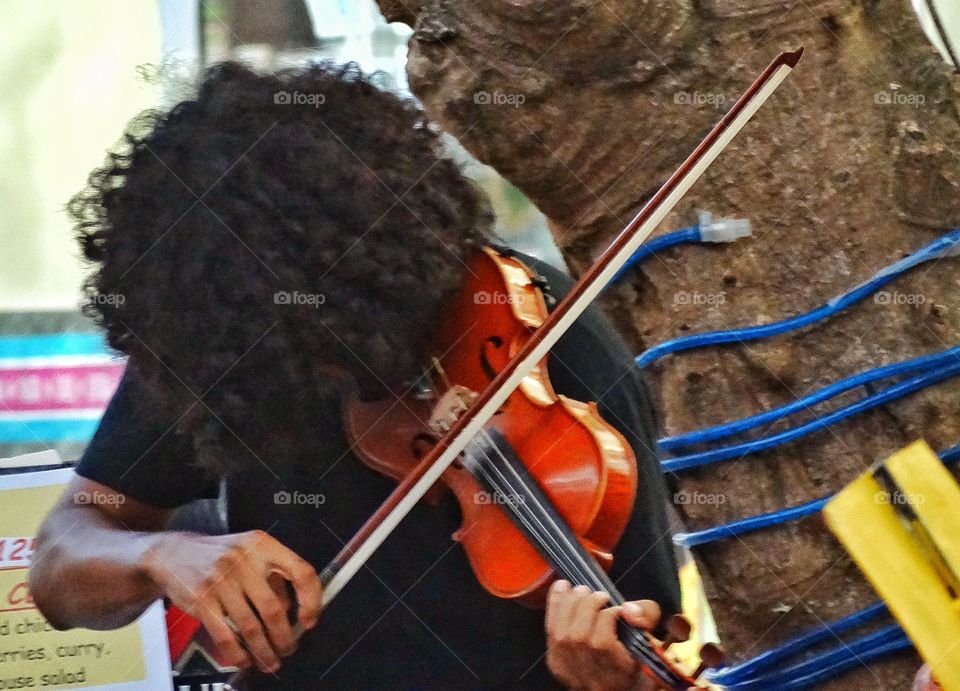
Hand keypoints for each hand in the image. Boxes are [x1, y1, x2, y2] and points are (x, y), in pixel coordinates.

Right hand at [142, 529, 321, 672]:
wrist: (173, 553)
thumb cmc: (221, 556)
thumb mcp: (251, 553)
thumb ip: (273, 577)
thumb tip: (296, 612)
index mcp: (263, 545)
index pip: (301, 571)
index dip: (311, 599)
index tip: (310, 620)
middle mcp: (244, 559)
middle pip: (274, 608)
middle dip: (285, 637)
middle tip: (288, 649)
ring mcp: (221, 579)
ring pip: (251, 627)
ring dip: (264, 651)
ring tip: (270, 661)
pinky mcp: (202, 599)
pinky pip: (226, 635)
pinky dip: (238, 654)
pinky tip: (245, 659)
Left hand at [545, 580, 661, 690]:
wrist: (613, 684)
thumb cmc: (633, 657)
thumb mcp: (649, 636)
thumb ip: (646, 616)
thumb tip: (627, 609)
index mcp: (619, 672)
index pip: (603, 642)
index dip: (610, 615)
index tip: (618, 609)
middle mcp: (591, 675)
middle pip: (580, 637)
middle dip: (588, 606)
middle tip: (599, 595)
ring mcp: (570, 670)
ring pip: (562, 632)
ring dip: (570, 603)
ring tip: (582, 591)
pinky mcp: (556, 663)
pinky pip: (550, 630)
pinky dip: (554, 605)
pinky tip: (561, 587)